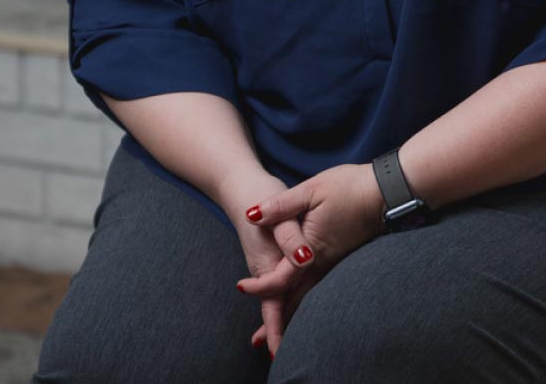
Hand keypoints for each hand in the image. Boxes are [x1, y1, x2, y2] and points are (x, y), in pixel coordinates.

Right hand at [218, 170, 309, 358]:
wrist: (242, 186)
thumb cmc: (261, 194)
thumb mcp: (279, 207)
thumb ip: (290, 234)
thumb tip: (303, 257)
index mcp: (266, 259)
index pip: (273, 296)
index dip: (276, 322)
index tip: (276, 347)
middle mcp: (264, 267)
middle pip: (271, 304)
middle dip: (275, 331)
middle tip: (279, 359)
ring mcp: (266, 264)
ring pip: (274, 298)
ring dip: (278, 321)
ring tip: (279, 347)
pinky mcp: (271, 259)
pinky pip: (277, 287)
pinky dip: (280, 303)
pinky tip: (285, 313)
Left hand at [235, 162, 387, 356]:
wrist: (389, 192)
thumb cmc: (350, 188)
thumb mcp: (312, 189)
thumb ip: (281, 205)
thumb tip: (252, 215)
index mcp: (313, 248)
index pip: (282, 279)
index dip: (260, 286)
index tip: (241, 287)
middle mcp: (323, 262)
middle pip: (296, 299)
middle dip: (276, 322)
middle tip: (257, 341)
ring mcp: (334, 263)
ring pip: (309, 296)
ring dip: (292, 314)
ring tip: (276, 333)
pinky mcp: (340, 259)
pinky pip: (320, 287)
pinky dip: (305, 300)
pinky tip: (301, 304)